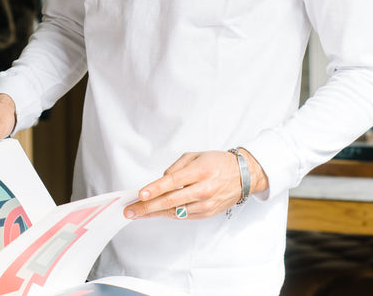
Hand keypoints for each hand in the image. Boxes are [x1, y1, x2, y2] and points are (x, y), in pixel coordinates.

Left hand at [123, 149, 266, 220]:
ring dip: (154, 213)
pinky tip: (155, 213)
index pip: (173, 181)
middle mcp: (204, 189)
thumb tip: (161, 181)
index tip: (141, 194)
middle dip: (147, 207)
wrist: (243, 175)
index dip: (155, 188)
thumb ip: (176, 168)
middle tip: (130, 210)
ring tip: (137, 213)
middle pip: (171, 201)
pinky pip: (183, 216)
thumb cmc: (216, 163)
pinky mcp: (207, 213)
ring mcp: (206, 204)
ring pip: (175, 211)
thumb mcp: (195, 156)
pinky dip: (168, 215)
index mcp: (200, 171)